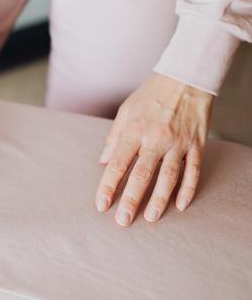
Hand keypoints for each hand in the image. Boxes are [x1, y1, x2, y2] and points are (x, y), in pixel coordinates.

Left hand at [95, 73, 213, 225]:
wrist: (185, 78)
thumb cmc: (151, 95)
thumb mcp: (126, 111)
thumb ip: (114, 137)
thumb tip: (102, 161)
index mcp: (134, 130)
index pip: (117, 163)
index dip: (108, 185)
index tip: (102, 204)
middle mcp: (155, 139)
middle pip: (142, 174)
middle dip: (131, 199)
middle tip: (122, 221)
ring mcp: (178, 143)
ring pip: (168, 177)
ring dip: (159, 199)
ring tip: (150, 218)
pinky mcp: (196, 145)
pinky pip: (192, 171)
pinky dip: (187, 189)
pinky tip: (181, 205)